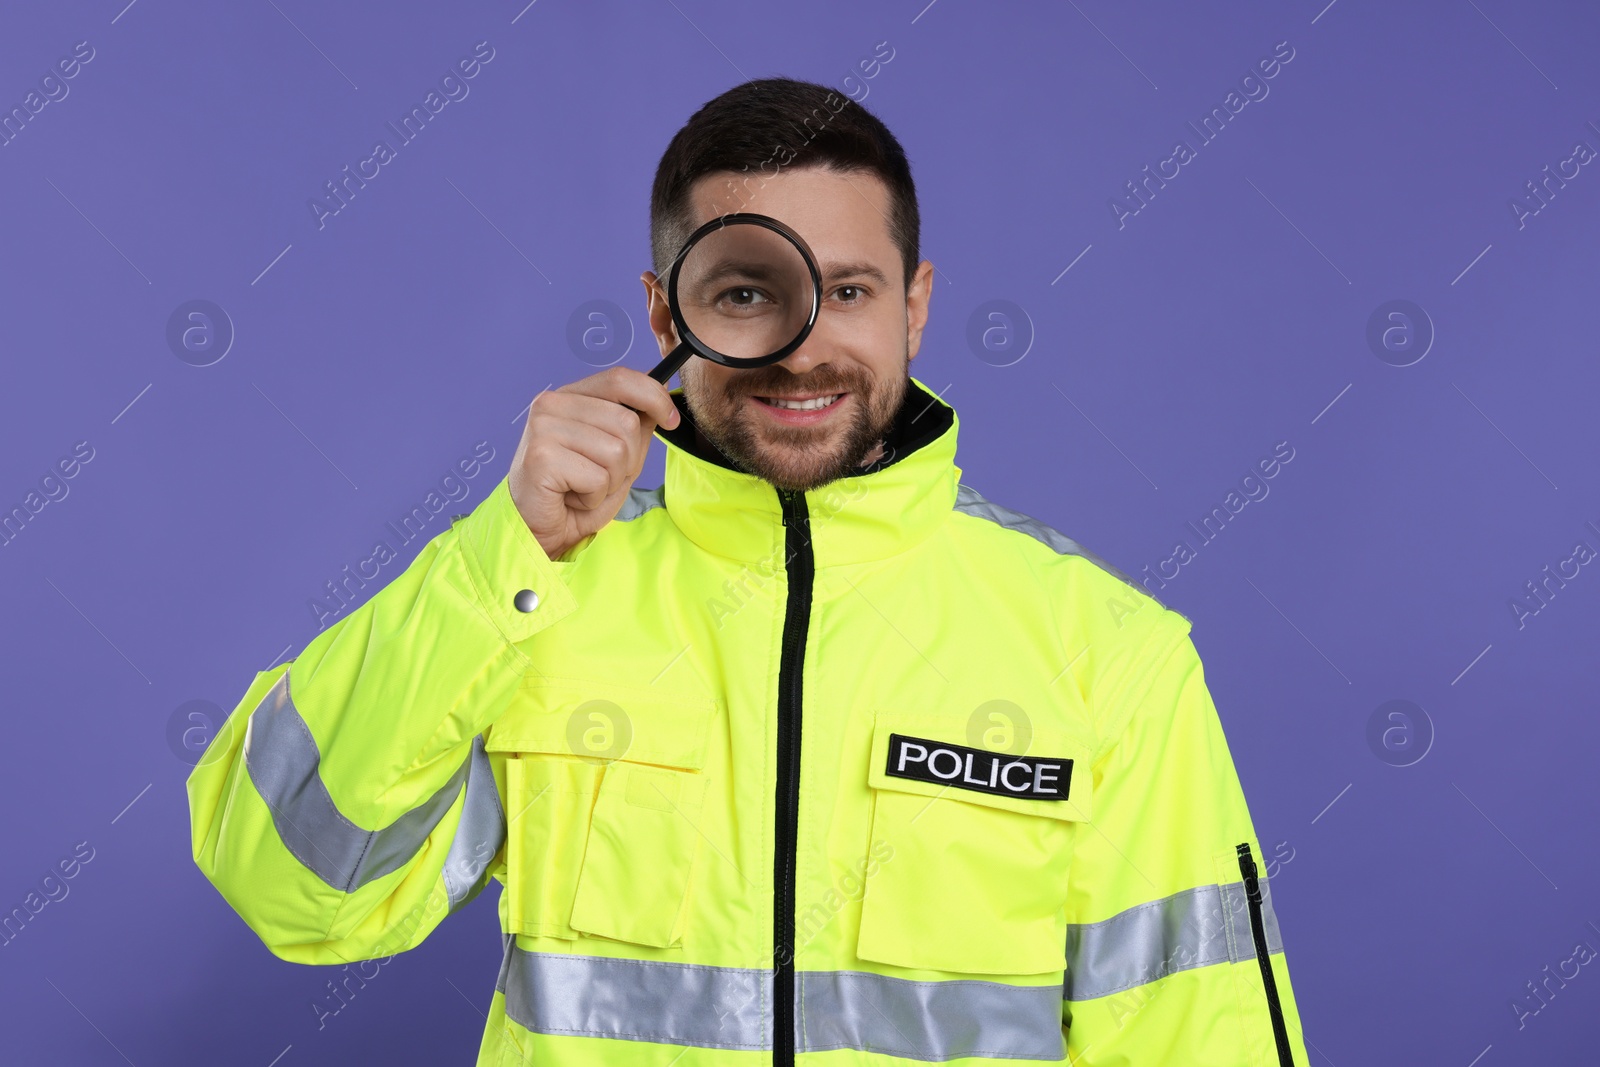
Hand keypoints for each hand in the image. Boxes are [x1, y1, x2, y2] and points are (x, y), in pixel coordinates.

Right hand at [507, 367, 680, 560]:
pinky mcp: (541, 458)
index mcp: (569, 396)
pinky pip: (597, 477)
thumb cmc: (575, 493)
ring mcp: (543, 429)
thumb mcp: (616, 456)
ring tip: (585, 487)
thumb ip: (635, 426)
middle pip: (626, 422)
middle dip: (629, 459)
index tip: (670, 420)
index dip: (654, 397)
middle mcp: (551, 404)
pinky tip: (573, 497)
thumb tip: (660, 397)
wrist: (539, 529)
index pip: (620, 378)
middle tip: (602, 476)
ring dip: (611, 481)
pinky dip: (594, 496)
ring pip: (616, 451)